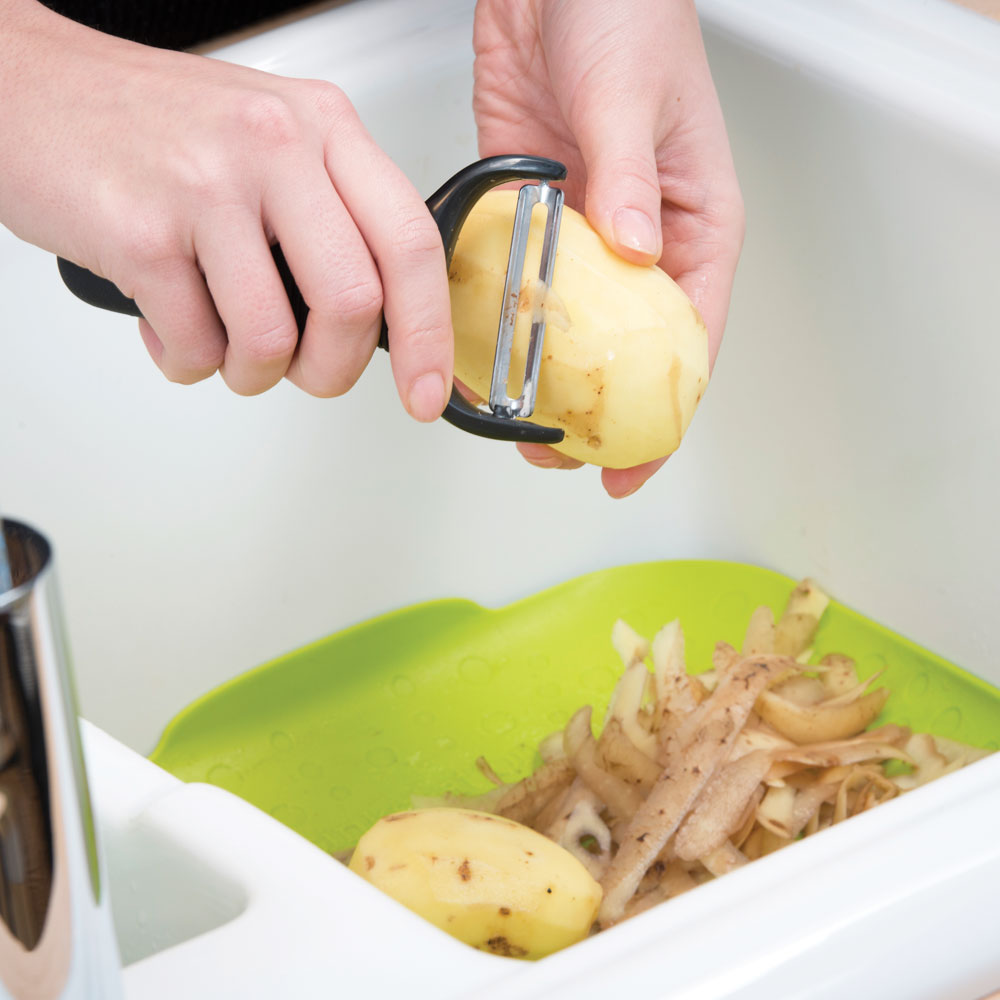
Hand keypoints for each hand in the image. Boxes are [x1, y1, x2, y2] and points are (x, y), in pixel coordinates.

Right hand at [0, 0, 451, 418]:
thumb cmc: (152, 127)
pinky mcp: (142, 232)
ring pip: (271, 341)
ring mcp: (208, 186)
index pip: (411, 243)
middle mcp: (276, 147)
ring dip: (249, 372)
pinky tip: (168, 322)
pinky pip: (195, 348)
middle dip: (331, 368)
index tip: (428, 391)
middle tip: (304, 370)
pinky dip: (186, 360)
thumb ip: (332, 219)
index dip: (431, 334)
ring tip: (220, 339)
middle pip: (354, 305)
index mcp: (324, 128)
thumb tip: (382, 323)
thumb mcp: (270, 141)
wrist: (25, 86)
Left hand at [473, 0, 743, 496]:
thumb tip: (634, 253)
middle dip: (599, 410)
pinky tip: (484, 356)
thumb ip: (627, 180)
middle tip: (560, 455)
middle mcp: (641, 242)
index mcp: (695, 224)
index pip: (693, 337)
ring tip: (517, 425)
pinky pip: (522, 284)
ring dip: (547, 380)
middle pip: (628, 351)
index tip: (634, 460)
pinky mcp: (533, 217)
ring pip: (571, 330)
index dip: (667, 409)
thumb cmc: (627, 12)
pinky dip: (506, 323)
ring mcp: (584, 235)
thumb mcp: (632, 98)